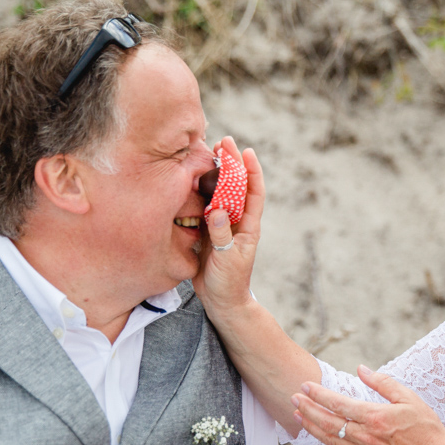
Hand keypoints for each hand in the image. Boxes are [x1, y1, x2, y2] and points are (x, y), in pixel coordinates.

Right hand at [193, 136, 263, 319]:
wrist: (221, 302)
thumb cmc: (229, 283)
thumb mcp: (227, 259)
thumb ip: (222, 236)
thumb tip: (216, 211)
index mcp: (248, 227)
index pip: (254, 193)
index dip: (252, 171)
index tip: (247, 152)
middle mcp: (236, 222)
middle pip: (236, 187)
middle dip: (232, 163)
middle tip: (223, 142)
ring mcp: (221, 225)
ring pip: (219, 194)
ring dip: (214, 174)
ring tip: (207, 153)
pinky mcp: (207, 232)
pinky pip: (203, 207)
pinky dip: (199, 192)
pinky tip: (191, 179)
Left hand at [292, 365, 444, 444]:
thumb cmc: (425, 427)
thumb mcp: (409, 398)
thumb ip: (383, 382)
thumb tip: (361, 369)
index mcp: (376, 417)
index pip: (340, 404)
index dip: (319, 395)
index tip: (306, 386)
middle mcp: (366, 436)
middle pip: (328, 422)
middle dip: (308, 409)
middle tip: (294, 398)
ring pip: (329, 439)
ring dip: (311, 426)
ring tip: (297, 415)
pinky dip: (323, 442)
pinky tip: (316, 434)